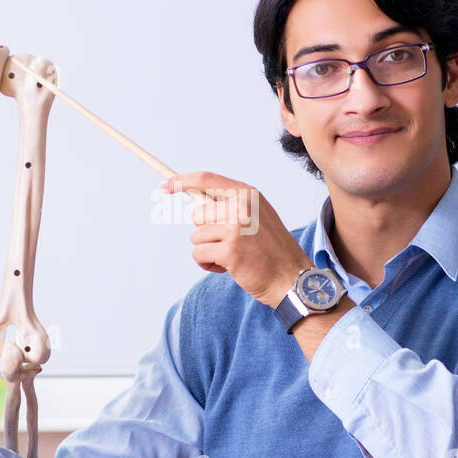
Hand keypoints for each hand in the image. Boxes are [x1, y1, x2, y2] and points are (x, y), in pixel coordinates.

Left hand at [160, 171, 312, 307]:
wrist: (292, 278)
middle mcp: (241, 207)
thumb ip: (232, 206)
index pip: (205, 179)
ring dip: (208, 250)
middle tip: (228, 244)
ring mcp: (235, 228)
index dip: (181, 181)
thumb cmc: (272, 251)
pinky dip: (208, 264)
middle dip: (205, 232)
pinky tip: (229, 268)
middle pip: (196, 214)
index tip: (165, 186)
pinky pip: (198, 254)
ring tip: (232, 257)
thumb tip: (198, 204)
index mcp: (248, 194)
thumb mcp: (258, 217)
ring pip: (195, 236)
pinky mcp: (229, 251)